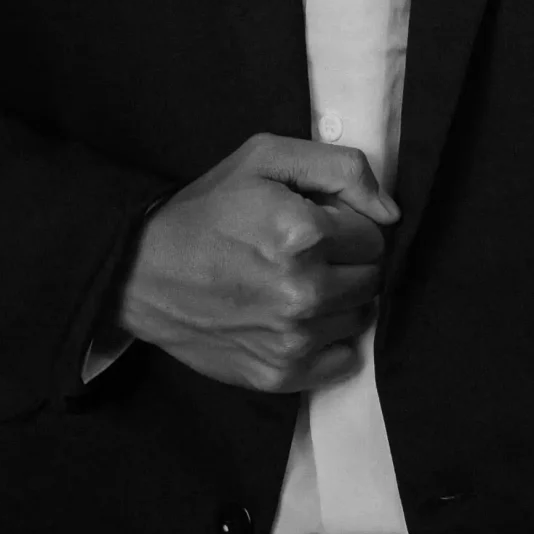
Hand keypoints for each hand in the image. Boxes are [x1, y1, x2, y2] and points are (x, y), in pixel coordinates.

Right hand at [115, 133, 399, 392]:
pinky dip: (330, 342)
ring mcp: (293, 339)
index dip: (347, 225)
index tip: (317, 225)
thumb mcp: (266, 158)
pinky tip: (299, 320)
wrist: (142, 272)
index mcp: (304, 233)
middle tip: (309, 255)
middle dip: (349, 262)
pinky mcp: (280, 375)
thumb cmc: (208, 208)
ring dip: (341, 301)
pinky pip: (343, 361)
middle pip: (373, 278)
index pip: (374, 235)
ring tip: (298, 285)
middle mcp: (305, 292)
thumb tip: (391, 213)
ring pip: (360, 317)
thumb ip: (340, 169)